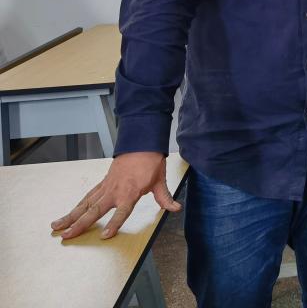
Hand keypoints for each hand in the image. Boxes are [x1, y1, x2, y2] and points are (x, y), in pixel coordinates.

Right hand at [50, 152, 180, 239]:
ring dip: (71, 216)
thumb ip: (164, 197)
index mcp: (130, 192)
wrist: (141, 143)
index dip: (114, 223)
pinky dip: (77, 206)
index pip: (122, 212)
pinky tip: (67, 215)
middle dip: (81, 224)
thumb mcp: (160, 180)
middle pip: (95, 210)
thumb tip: (175, 208)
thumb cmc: (151, 162)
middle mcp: (115, 191)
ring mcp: (106, 187)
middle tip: (67, 235)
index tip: (105, 236)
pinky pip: (87, 196)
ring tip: (57, 227)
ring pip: (86, 204)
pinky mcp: (102, 183)